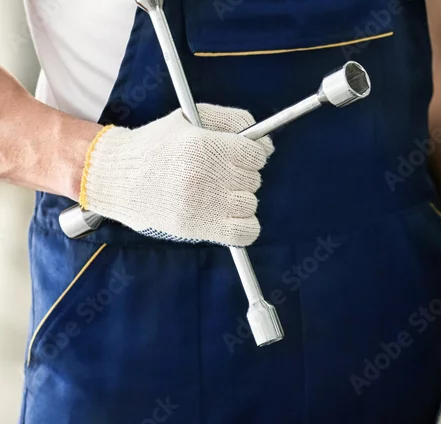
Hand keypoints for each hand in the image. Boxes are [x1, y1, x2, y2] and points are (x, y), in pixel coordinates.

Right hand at [79, 104, 273, 246]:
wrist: (118, 178)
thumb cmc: (156, 146)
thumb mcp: (189, 119)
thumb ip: (231, 120)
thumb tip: (267, 145)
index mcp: (204, 145)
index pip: (255, 155)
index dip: (249, 154)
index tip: (236, 156)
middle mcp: (205, 175)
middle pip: (254, 179)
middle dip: (240, 176)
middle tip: (218, 174)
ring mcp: (203, 204)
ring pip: (249, 204)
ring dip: (239, 200)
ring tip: (217, 194)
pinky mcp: (199, 228)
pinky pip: (245, 233)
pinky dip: (244, 227)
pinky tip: (229, 217)